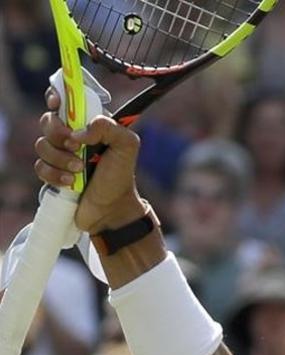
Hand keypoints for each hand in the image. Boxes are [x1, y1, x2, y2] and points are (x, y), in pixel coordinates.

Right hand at [34, 90, 148, 232]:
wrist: (112, 209)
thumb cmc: (120, 176)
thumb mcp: (127, 146)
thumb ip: (109, 127)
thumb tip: (79, 131)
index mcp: (88, 124)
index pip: (66, 100)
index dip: (57, 97)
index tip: (57, 104)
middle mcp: (71, 136)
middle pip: (47, 121)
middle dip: (58, 133)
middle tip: (76, 147)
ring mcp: (59, 154)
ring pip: (41, 145)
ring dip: (60, 158)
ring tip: (80, 171)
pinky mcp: (50, 173)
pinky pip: (39, 166)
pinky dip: (55, 174)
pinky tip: (71, 183)